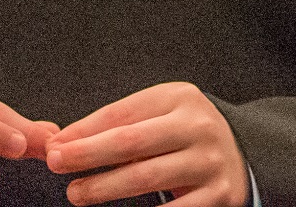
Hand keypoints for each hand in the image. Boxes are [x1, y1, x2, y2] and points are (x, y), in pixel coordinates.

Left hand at [46, 82, 247, 206]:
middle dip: (88, 155)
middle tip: (56, 165)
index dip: (84, 131)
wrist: (241, 156)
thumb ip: (116, 124)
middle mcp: (198, 126)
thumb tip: (63, 141)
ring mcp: (209, 162)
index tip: (54, 146)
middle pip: (132, 142)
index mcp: (179, 98)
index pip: (122, 114)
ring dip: (104, 188)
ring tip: (76, 192)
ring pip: (146, 177)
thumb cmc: (184, 135)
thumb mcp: (158, 116)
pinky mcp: (218, 196)